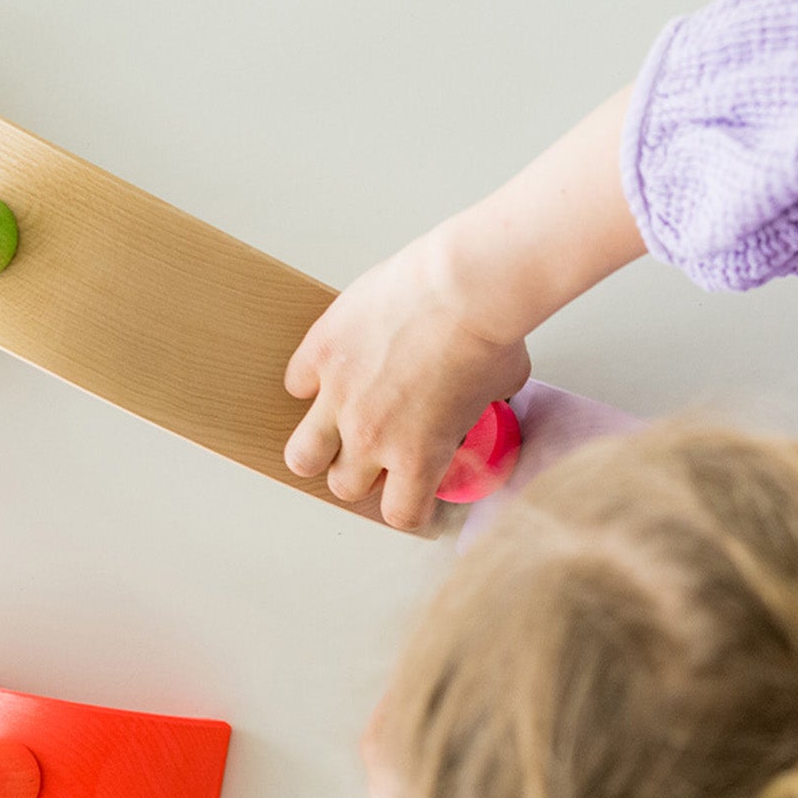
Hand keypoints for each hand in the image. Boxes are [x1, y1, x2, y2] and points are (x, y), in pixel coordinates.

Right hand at [284, 228, 530, 530]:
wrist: (464, 284)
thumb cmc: (489, 331)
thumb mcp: (501, 389)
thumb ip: (481, 410)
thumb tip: (484, 402)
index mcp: (417, 455)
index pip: (400, 513)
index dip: (410, 506)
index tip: (416, 494)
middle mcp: (370, 436)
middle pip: (344, 486)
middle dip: (362, 474)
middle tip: (377, 452)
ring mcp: (338, 396)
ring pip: (302, 454)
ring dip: (318, 447)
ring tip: (334, 430)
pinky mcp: (321, 354)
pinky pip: (297, 384)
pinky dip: (310, 381)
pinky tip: (333, 369)